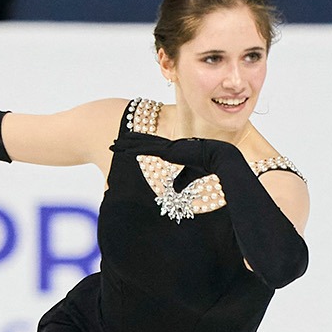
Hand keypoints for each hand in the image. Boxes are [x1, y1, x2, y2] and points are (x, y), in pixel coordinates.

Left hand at [110, 131, 238, 170]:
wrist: (217, 157)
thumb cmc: (207, 165)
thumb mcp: (190, 176)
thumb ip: (181, 181)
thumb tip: (174, 189)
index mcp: (173, 150)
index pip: (153, 147)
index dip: (140, 146)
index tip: (129, 146)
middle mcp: (168, 146)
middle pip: (144, 143)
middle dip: (129, 142)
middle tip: (116, 142)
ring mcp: (167, 147)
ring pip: (142, 144)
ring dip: (126, 144)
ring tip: (114, 144)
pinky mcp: (167, 150)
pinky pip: (146, 148)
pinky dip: (134, 148)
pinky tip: (123, 148)